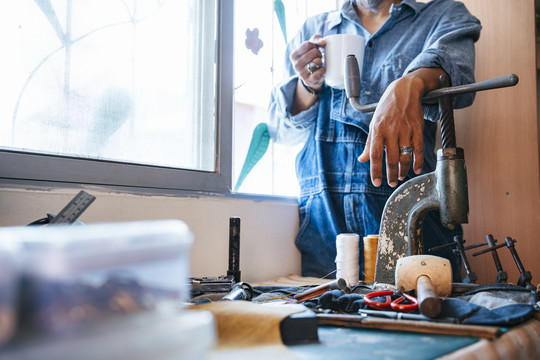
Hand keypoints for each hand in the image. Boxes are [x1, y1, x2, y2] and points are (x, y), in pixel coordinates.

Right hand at [290, 35, 325, 91]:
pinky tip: (321, 70)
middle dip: (319, 53)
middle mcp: (295, 65)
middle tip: (317, 57)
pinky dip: (323, 70)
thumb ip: (316, 39)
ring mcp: (301, 74)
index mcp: (293, 56)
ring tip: (318, 64)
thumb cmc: (311, 58)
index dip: (314, 45)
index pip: (307, 44)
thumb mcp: (311, 47)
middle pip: (314, 52)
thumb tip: (322, 42)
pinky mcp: (308, 81)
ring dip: (320, 62)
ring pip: (317, 61)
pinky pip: (319, 72)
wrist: (311, 77)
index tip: (314, 49)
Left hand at [358, 68, 445, 186]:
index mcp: (378, 129)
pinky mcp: (418, 128)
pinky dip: (418, 161)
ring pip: (406, 155)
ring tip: (401, 176)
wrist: (404, 90)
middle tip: (392, 183)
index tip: (376, 183)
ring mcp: (406, 129)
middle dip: (391, 174)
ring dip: (404, 170)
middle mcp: (391, 130)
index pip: (376, 154)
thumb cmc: (387, 108)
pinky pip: (419, 149)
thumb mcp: (374, 123)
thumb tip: (363, 159)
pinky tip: (416, 169)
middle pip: (392, 158)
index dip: (376, 170)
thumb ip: (370, 143)